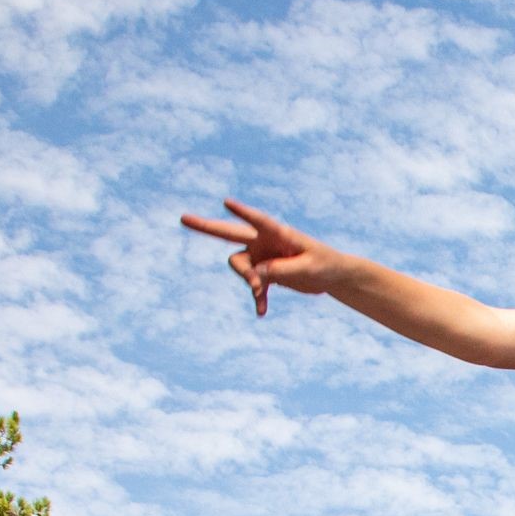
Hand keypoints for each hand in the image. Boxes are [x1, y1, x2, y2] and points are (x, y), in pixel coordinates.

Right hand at [178, 199, 347, 315]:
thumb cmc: (325, 264)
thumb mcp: (307, 268)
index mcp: (278, 233)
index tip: (226, 202)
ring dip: (246, 279)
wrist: (332, 275)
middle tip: (182, 218)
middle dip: (206, 227)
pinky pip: (253, 286)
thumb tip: (256, 275)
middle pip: (230, 232)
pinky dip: (257, 298)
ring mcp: (261, 256)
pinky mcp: (265, 273)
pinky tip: (262, 312)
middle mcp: (264, 241)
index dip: (241, 211)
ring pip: (240, 266)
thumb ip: (281, 270)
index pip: (257, 220)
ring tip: (258, 292)